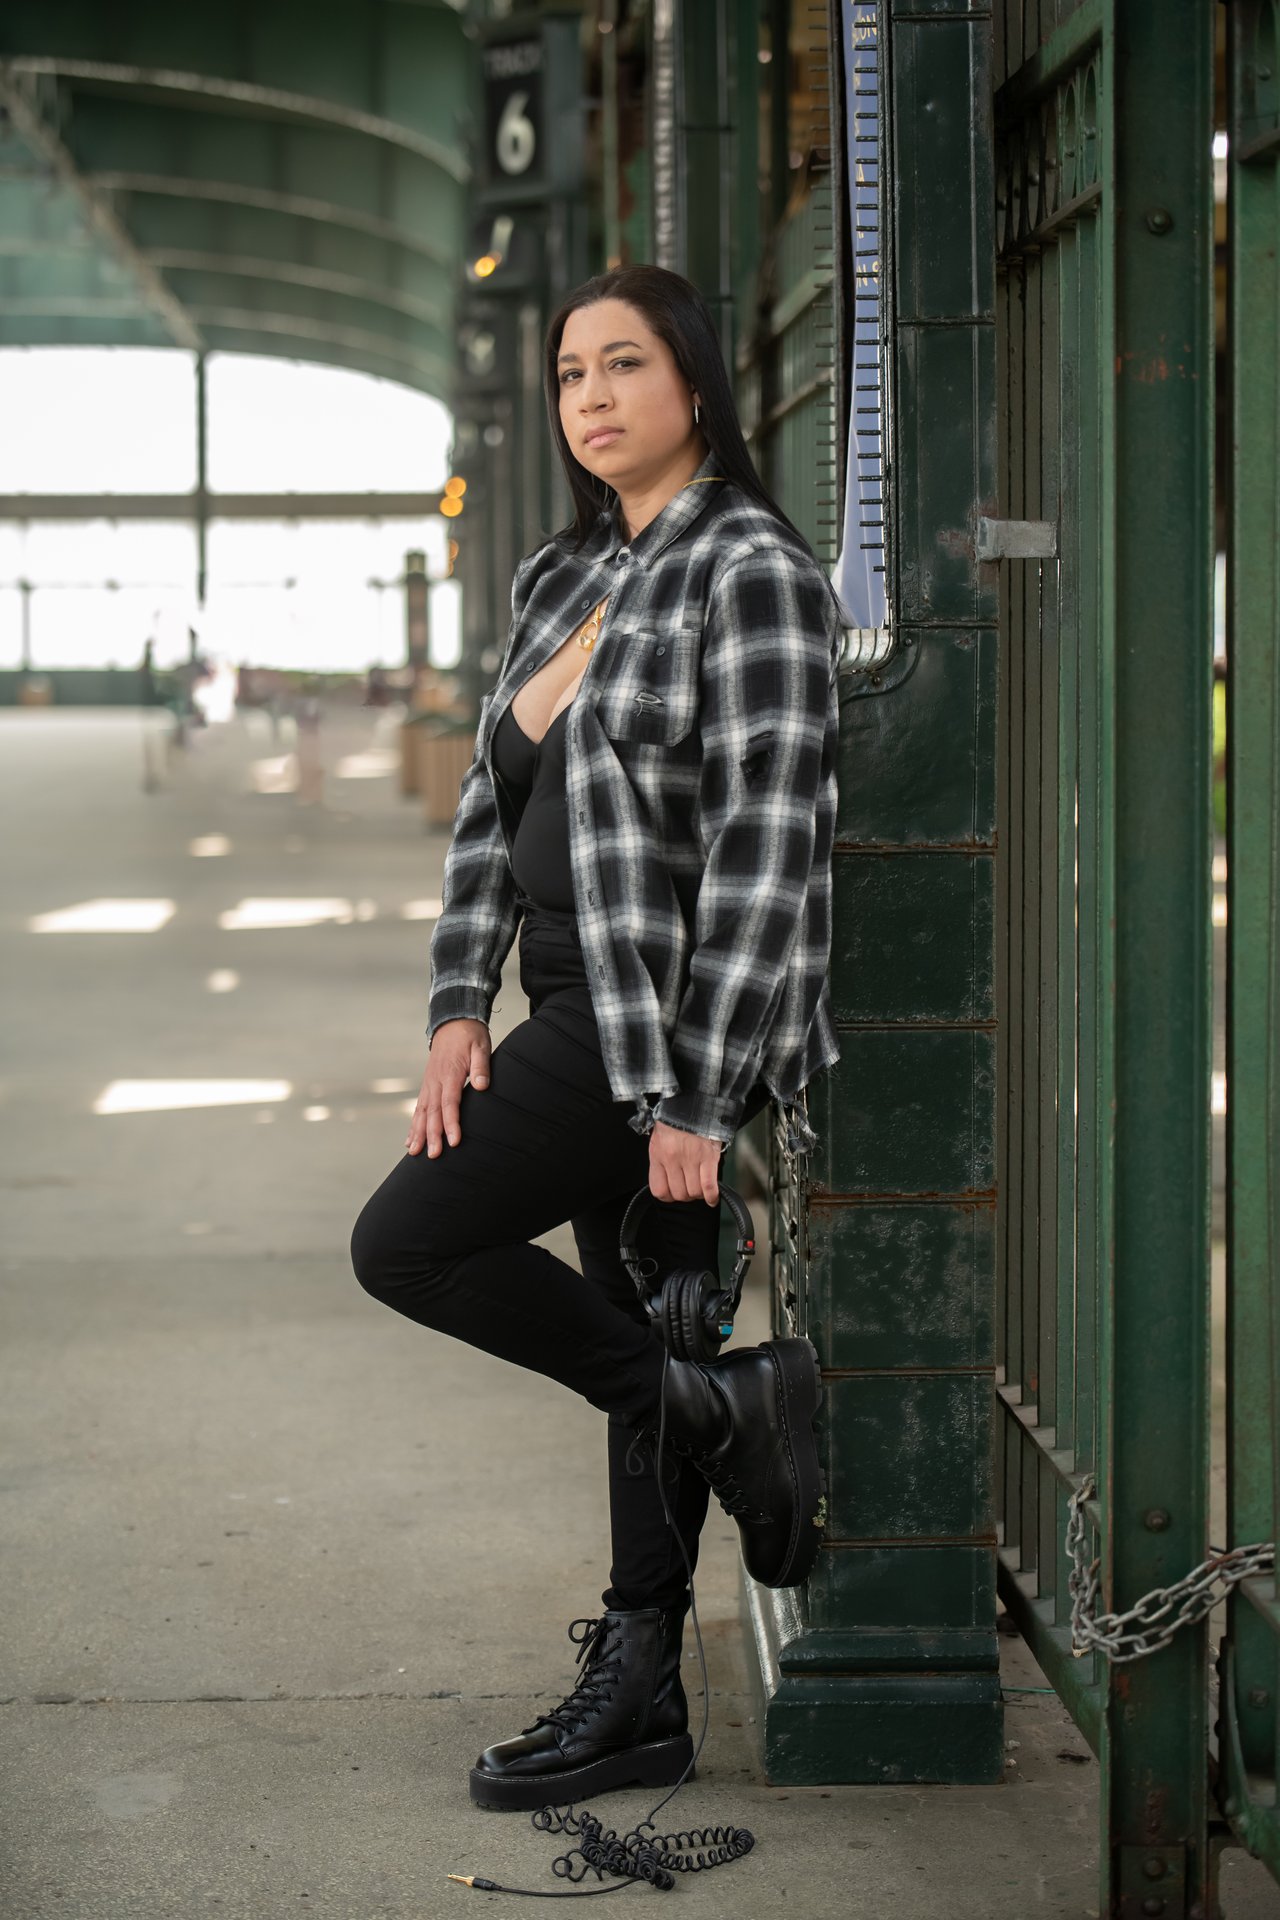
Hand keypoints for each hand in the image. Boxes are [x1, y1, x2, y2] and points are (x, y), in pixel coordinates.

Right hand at [406, 1018, 490, 1156]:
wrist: (453, 1021)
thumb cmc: (470, 1035)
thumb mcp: (481, 1046)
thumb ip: (481, 1066)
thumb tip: (481, 1086)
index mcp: (450, 1073)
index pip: (450, 1103)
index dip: (451, 1123)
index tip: (454, 1141)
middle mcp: (435, 1081)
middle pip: (433, 1112)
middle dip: (432, 1135)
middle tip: (433, 1156)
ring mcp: (429, 1083)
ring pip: (421, 1112)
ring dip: (418, 1133)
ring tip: (415, 1153)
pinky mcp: (427, 1085)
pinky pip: (418, 1108)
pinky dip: (413, 1125)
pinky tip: (410, 1141)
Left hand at [648, 1119, 723, 1205]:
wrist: (692, 1101)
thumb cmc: (675, 1119)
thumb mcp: (659, 1139)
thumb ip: (661, 1161)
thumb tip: (667, 1180)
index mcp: (658, 1155)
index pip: (659, 1190)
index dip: (668, 1196)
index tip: (674, 1193)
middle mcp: (673, 1159)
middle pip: (679, 1194)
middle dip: (685, 1196)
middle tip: (690, 1189)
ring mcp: (691, 1159)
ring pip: (694, 1192)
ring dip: (698, 1195)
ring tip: (701, 1188)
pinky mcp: (708, 1157)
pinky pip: (709, 1185)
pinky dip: (712, 1196)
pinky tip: (712, 1199)